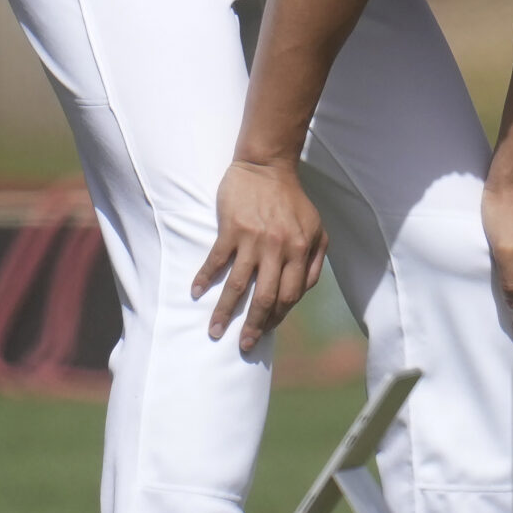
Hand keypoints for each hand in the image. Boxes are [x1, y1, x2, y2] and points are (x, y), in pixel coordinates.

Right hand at [192, 159, 328, 353]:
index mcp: (300, 252)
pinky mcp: (231, 229)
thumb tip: (302, 293)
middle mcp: (278, 250)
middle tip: (243, 345)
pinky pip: (216, 260)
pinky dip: (205, 278)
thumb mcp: (317, 230)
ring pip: (238, 286)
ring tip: (214, 331)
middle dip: (254, 327)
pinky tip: (195, 292)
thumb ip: (315, 262)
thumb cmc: (293, 200)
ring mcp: (253, 240)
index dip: (277, 318)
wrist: (267, 167)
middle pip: (265, 299)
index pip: (289, 297)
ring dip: (225, 312)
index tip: (266, 332)